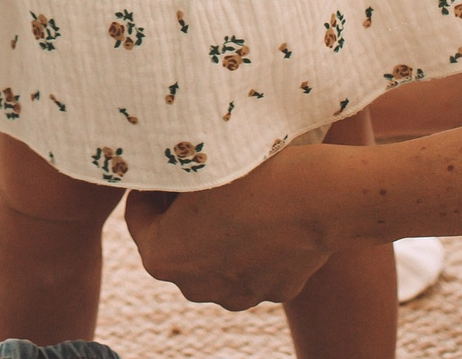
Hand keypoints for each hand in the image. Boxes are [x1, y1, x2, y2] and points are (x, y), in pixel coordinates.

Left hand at [124, 144, 347, 309]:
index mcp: (164, 258)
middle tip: (199, 177)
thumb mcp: (195, 166)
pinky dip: (254, 241)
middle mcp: (197, 288)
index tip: (166, 167)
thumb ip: (166, 178)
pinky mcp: (274, 291)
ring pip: (215, 257)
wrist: (323, 195)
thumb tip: (157, 172)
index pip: (138, 217)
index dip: (149, 187)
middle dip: (181, 214)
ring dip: (217, 231)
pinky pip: (252, 263)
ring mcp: (238, 295)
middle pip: (177, 242)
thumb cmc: (252, 172)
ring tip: (236, 195)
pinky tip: (268, 211)